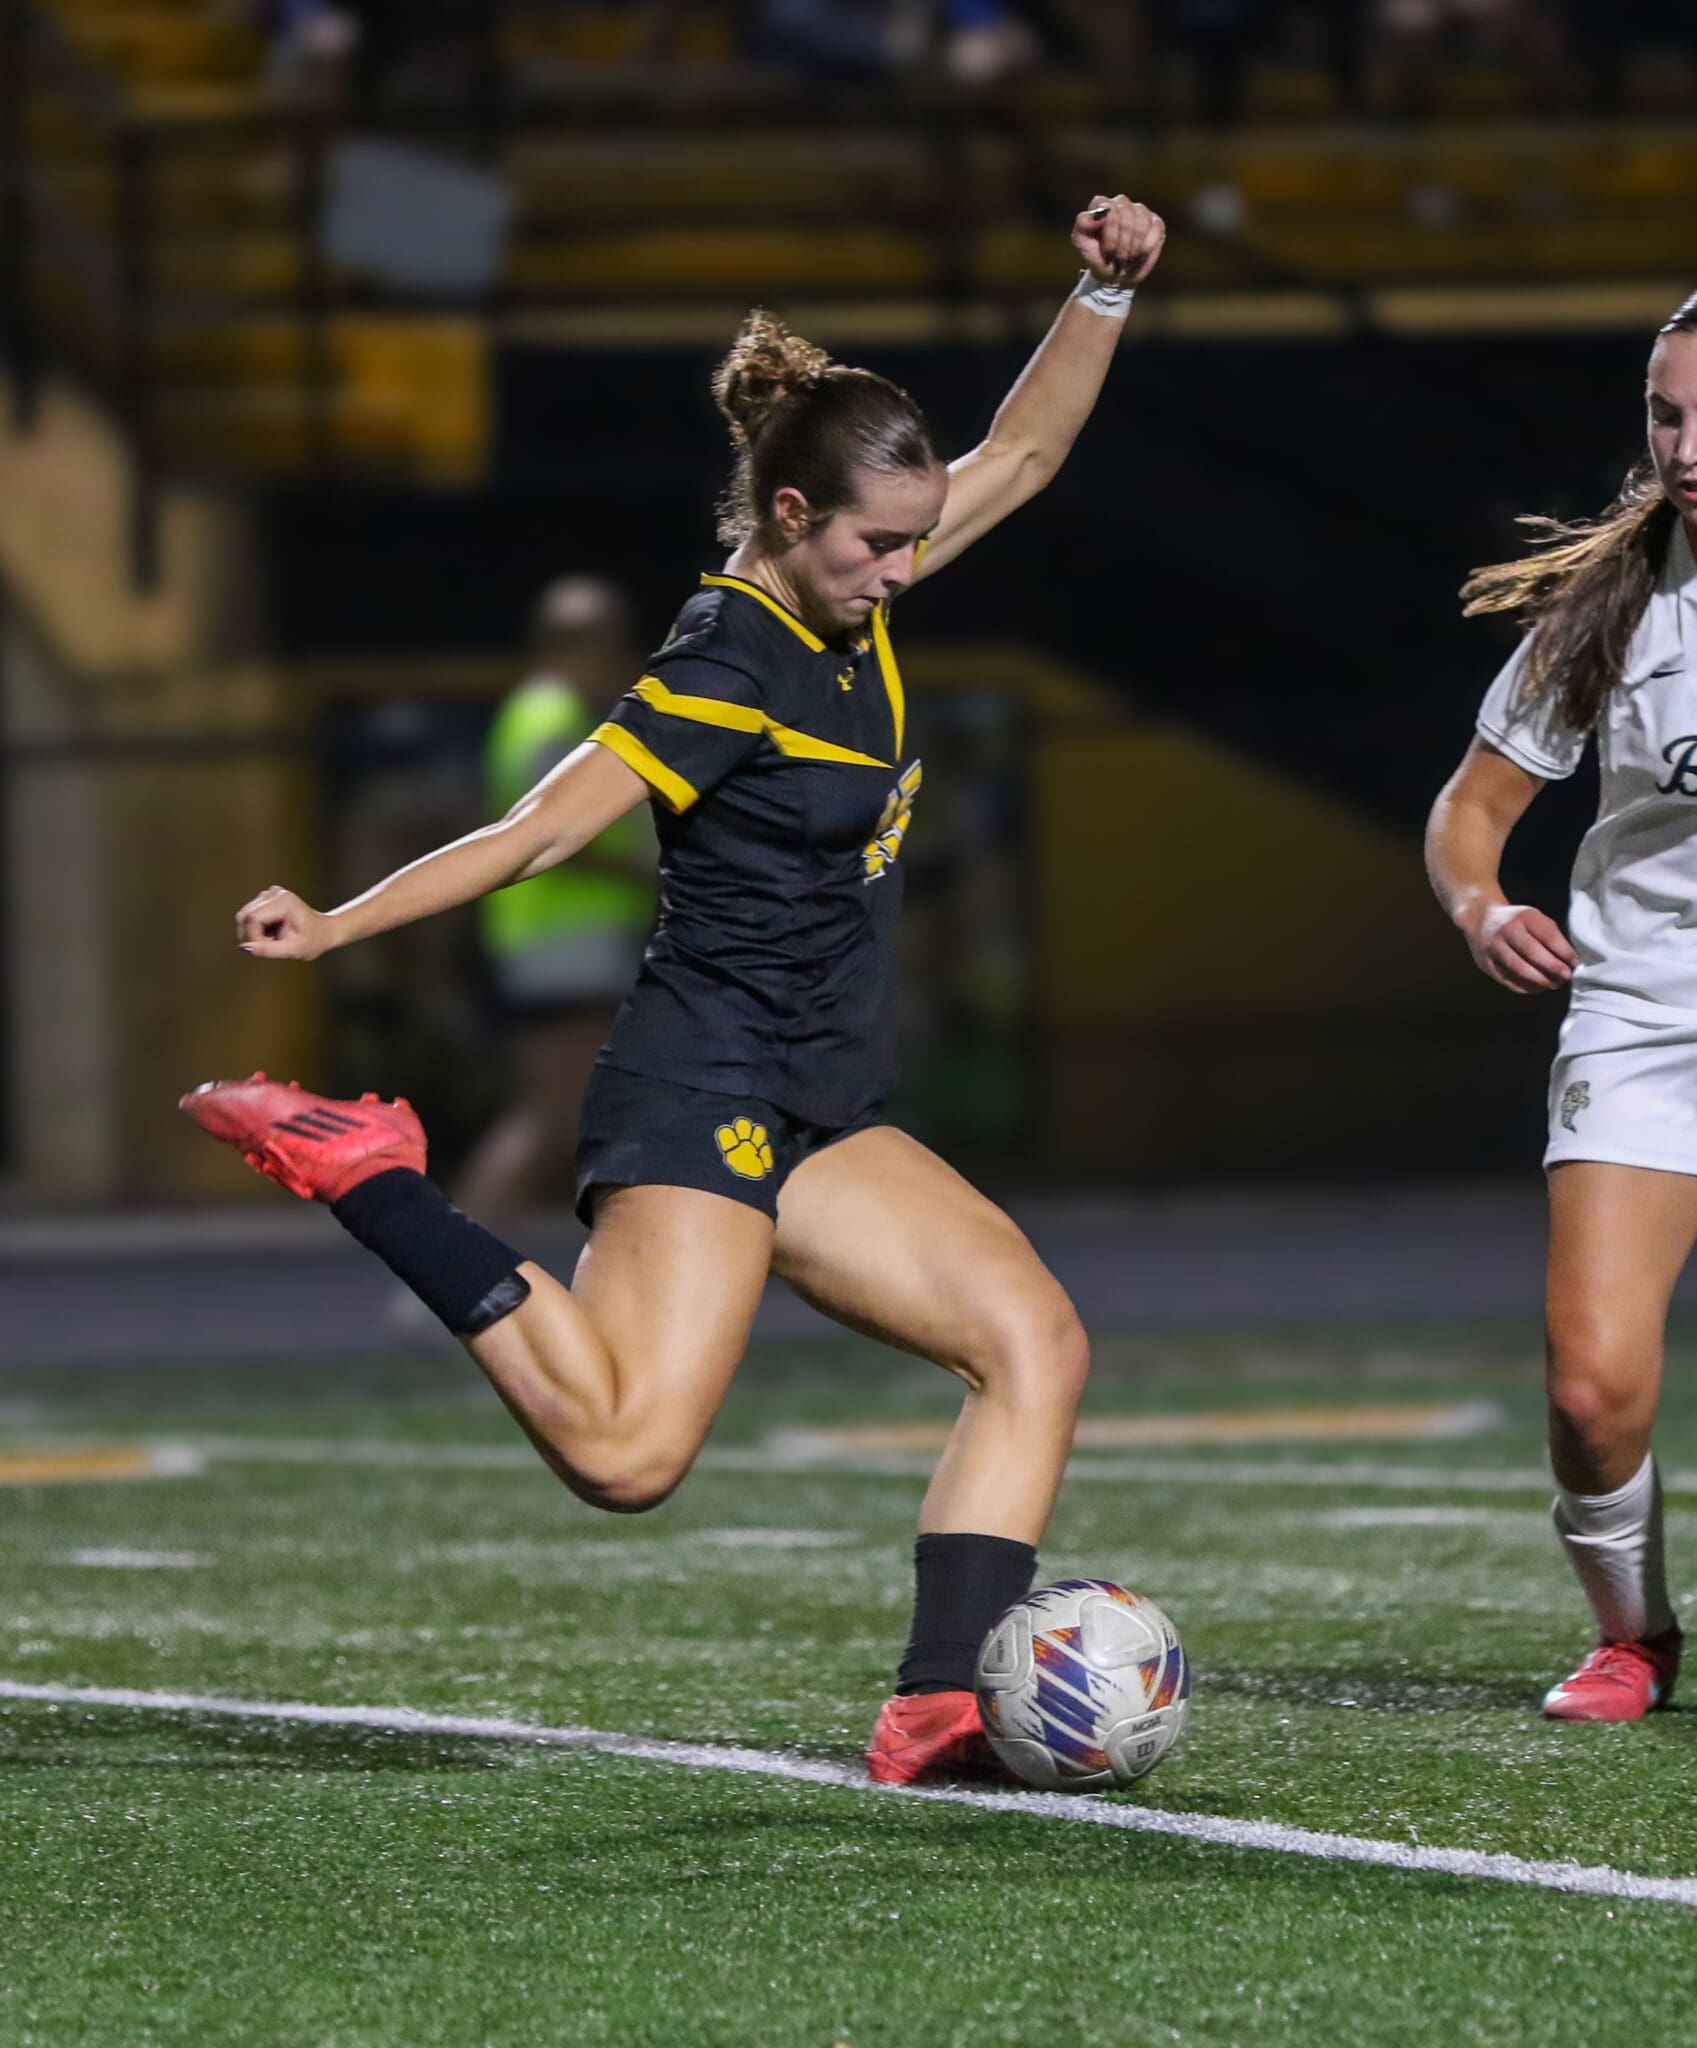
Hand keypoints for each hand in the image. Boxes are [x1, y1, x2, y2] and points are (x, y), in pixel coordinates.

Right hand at [236, 885, 336, 961]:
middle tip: (271, 944)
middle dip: (251, 934)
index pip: (253, 918)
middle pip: (245, 915)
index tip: (267, 947)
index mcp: (284, 902)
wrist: (325, 931)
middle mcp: (275, 893)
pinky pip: (249, 914)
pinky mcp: (267, 897)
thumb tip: (245, 948)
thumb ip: (269, 950)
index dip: (253, 936)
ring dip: (254, 931)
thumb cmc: (314, 941)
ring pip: (244, 915)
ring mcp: (270, 893)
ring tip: (274, 938)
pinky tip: (273, 931)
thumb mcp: (294, 950)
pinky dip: (256, 926)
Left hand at [1073, 195, 1164, 285]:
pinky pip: (1155, 229)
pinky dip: (1146, 247)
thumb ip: (1082, 223)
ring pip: (1141, 223)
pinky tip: (1139, 255)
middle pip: (1126, 214)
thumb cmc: (1097, 257)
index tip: (1106, 250)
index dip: (1110, 230)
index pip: (1108, 206)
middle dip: (1121, 243)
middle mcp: (1122, 203)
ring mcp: (1140, 211)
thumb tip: (1097, 215)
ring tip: (1126, 258)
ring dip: (1133, 247)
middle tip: (1116, 257)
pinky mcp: (1156, 223)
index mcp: (1103, 205)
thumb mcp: (1081, 242)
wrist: (1114, 276)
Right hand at [1463, 901, 1577, 993]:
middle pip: (1531, 952)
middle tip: (1566, 977)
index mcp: (1524, 917)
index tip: (1575, 963)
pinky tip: (1536, 988)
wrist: (1479, 918)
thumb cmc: (1516, 921)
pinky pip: (1506, 979)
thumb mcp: (1533, 917)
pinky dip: (1523, 986)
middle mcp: (1506, 930)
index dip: (1563, 951)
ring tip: (1552, 984)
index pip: (1547, 935)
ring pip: (1517, 967)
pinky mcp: (1485, 963)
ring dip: (1538, 979)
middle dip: (1552, 967)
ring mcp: (1493, 947)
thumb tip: (1569, 960)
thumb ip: (1550, 935)